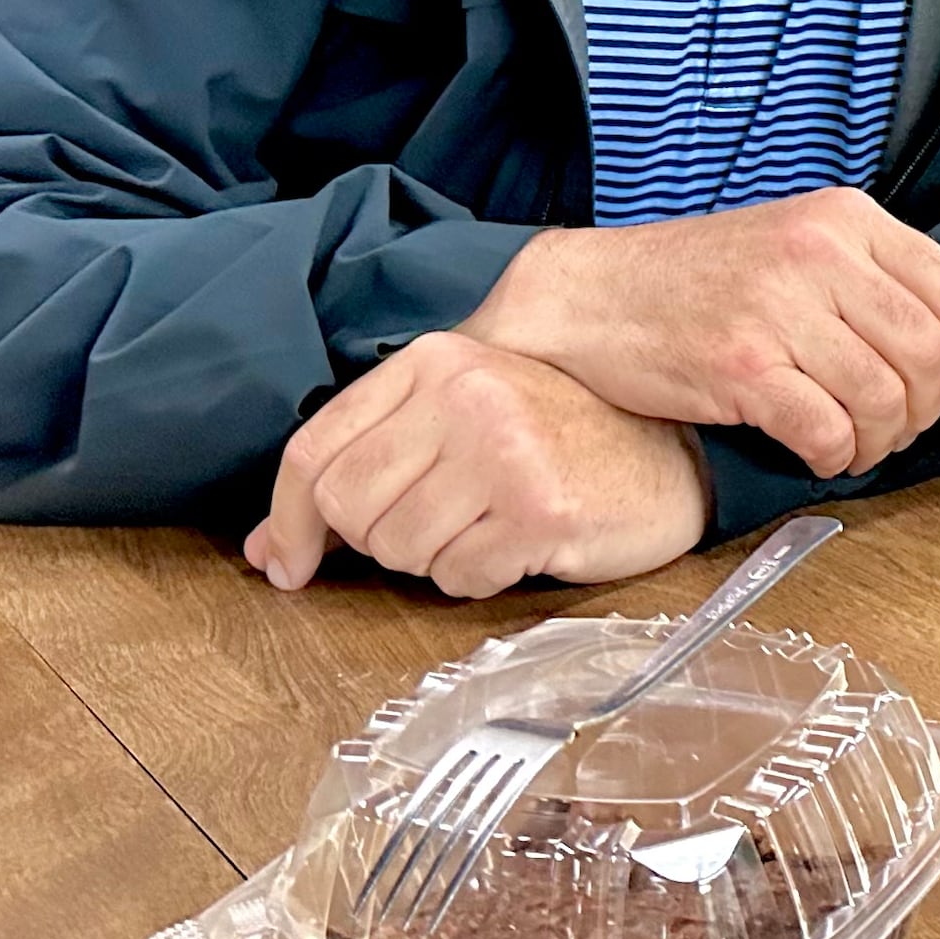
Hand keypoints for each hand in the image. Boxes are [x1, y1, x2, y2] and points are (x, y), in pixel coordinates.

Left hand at [245, 331, 709, 597]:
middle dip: (379, 540)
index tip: (285, 562)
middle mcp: (466, 394)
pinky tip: (517, 546)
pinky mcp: (540, 509)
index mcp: (436, 360)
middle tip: (437, 527)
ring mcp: (505, 450)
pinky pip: (457, 578)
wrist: (672, 459)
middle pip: (349, 506)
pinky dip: (477, 578)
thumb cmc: (562, 441)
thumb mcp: (460, 421)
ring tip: (486, 527)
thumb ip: (367, 464)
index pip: (315, 449)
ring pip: (399, 549)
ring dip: (433, 559)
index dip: (288, 519)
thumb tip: (266, 548)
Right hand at [461, 188, 939, 477]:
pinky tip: (820, 454)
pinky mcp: (739, 364)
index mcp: (846, 219)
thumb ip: (893, 284)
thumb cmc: (701, 280)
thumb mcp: (804, 252)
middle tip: (899, 432)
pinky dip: (836, 457)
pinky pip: (826, 430)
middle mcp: (819, 253)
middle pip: (927, 352)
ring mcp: (778, 307)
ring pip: (882, 399)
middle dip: (928, 411)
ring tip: (854, 446)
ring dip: (880, 442)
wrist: (590, 295)